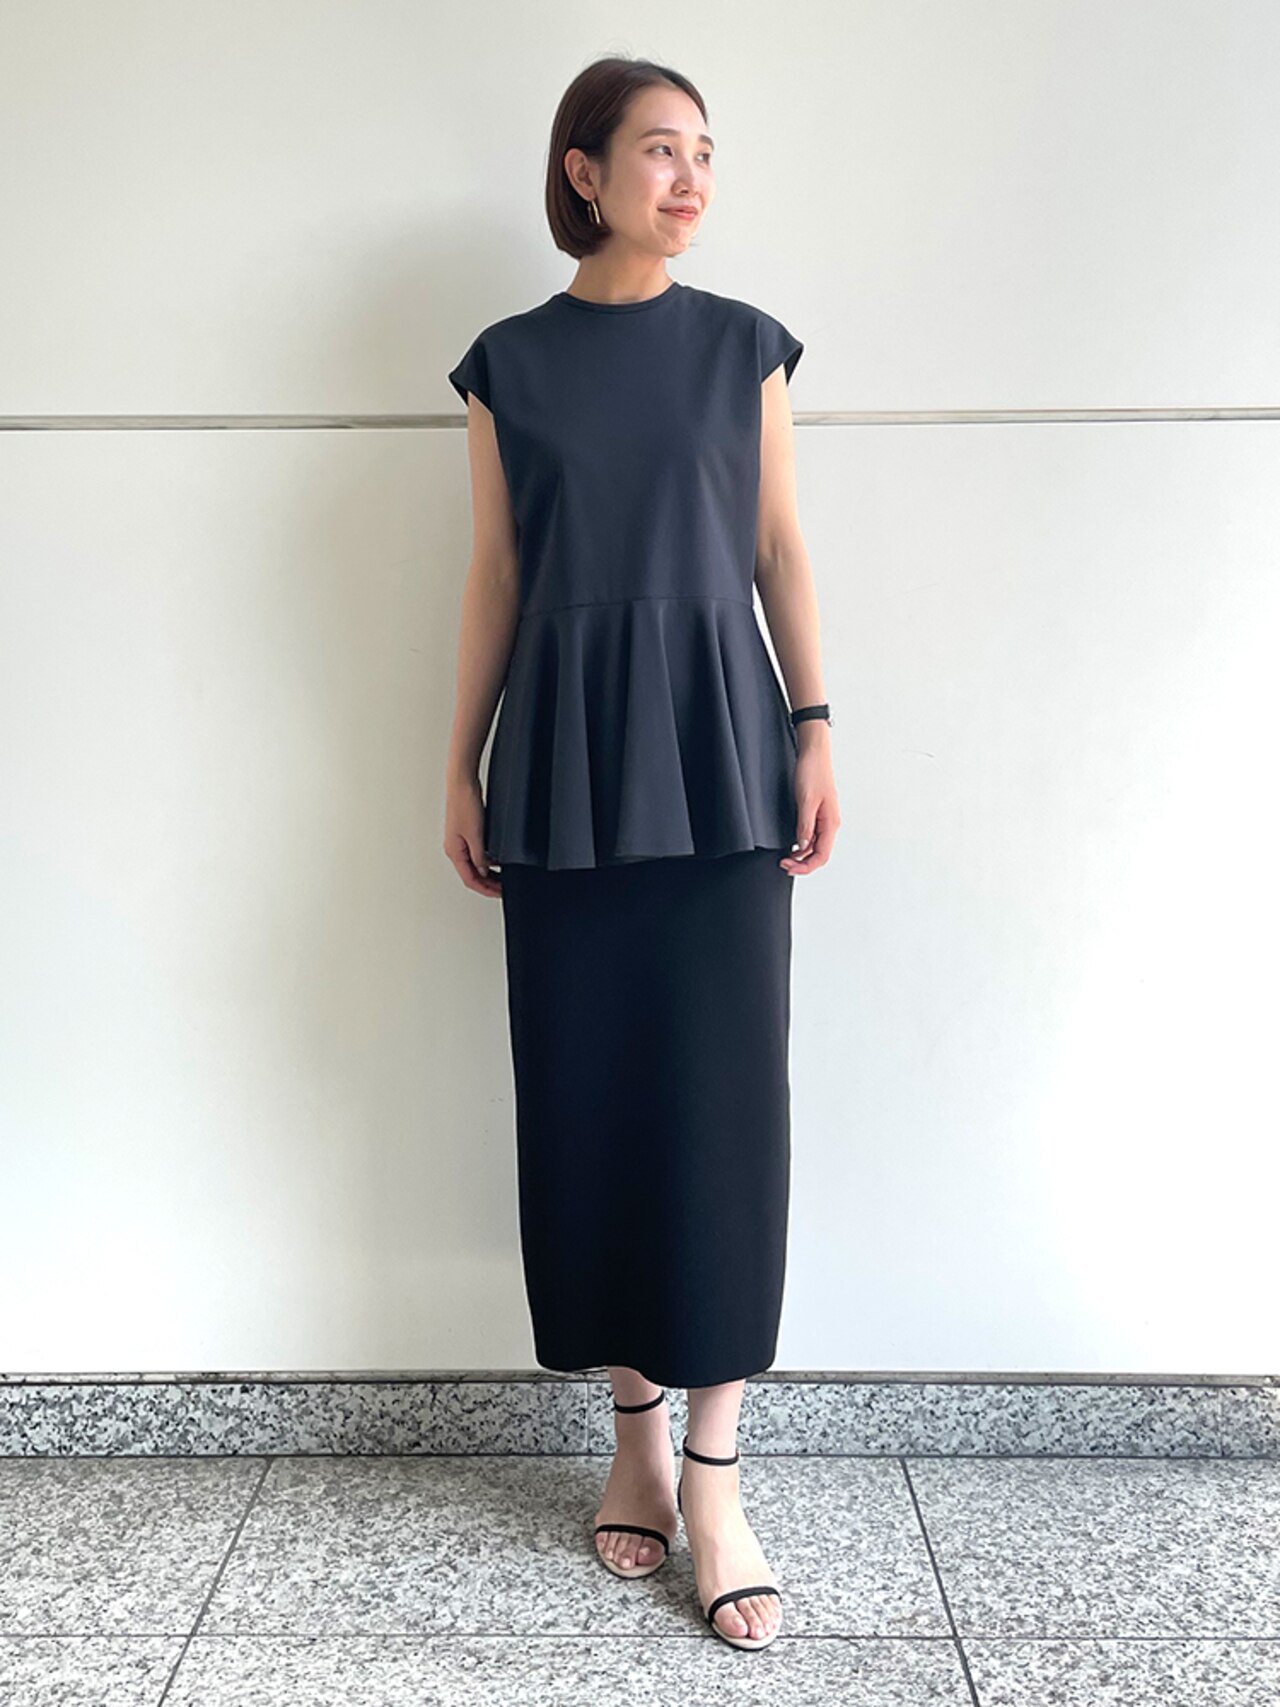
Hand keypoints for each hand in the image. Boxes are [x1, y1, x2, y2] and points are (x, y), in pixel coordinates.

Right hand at [444, 775, 502, 895]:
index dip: (486, 890)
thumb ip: (480, 856)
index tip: (500, 894)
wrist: (462, 782)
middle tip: (503, 889)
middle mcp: (455, 848)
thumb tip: (484, 872)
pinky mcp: (466, 832)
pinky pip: (476, 854)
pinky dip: (486, 861)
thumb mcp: (476, 835)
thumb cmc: (464, 803)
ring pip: (474, 865)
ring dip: (488, 874)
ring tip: (502, 878)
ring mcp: (460, 841)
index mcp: (454, 851)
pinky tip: (496, 861)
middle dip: (488, 885)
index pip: (470, 880)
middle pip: (471, 875)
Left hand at [780, 747, 838, 874]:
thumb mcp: (806, 801)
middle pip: (819, 854)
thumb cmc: (813, 772)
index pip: (822, 855)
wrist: (814, 754)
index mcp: (831, 822)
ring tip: (786, 857)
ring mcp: (824, 819)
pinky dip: (802, 844)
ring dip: (801, 855)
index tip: (789, 866)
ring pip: (815, 846)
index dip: (805, 866)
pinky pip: (812, 835)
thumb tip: (802, 846)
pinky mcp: (817, 813)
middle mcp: (830, 823)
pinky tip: (792, 844)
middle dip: (802, 863)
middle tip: (784, 864)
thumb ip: (805, 826)